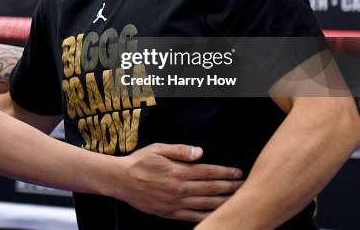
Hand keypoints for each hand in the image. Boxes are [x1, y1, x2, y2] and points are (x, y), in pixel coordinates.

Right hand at [114, 144, 242, 221]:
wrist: (121, 180)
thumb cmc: (139, 162)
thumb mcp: (158, 149)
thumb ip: (179, 150)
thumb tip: (200, 151)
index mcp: (179, 172)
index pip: (208, 172)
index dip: (225, 172)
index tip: (238, 172)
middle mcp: (180, 189)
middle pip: (211, 189)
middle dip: (230, 187)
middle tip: (244, 186)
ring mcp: (176, 203)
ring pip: (206, 204)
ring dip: (223, 202)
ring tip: (237, 201)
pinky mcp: (170, 213)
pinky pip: (193, 217)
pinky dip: (207, 216)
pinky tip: (217, 216)